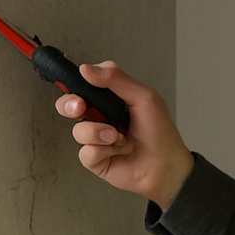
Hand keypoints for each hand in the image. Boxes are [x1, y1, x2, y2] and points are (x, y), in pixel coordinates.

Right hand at [56, 61, 194, 207]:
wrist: (166, 166)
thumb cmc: (161, 132)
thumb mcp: (143, 97)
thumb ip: (115, 79)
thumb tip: (88, 68)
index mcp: (110, 98)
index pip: (84, 83)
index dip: (74, 82)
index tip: (76, 81)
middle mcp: (100, 116)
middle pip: (69, 104)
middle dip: (70, 104)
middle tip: (80, 107)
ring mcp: (96, 138)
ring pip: (78, 130)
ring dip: (100, 133)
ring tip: (120, 137)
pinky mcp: (95, 158)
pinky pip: (86, 151)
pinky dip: (104, 150)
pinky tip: (120, 151)